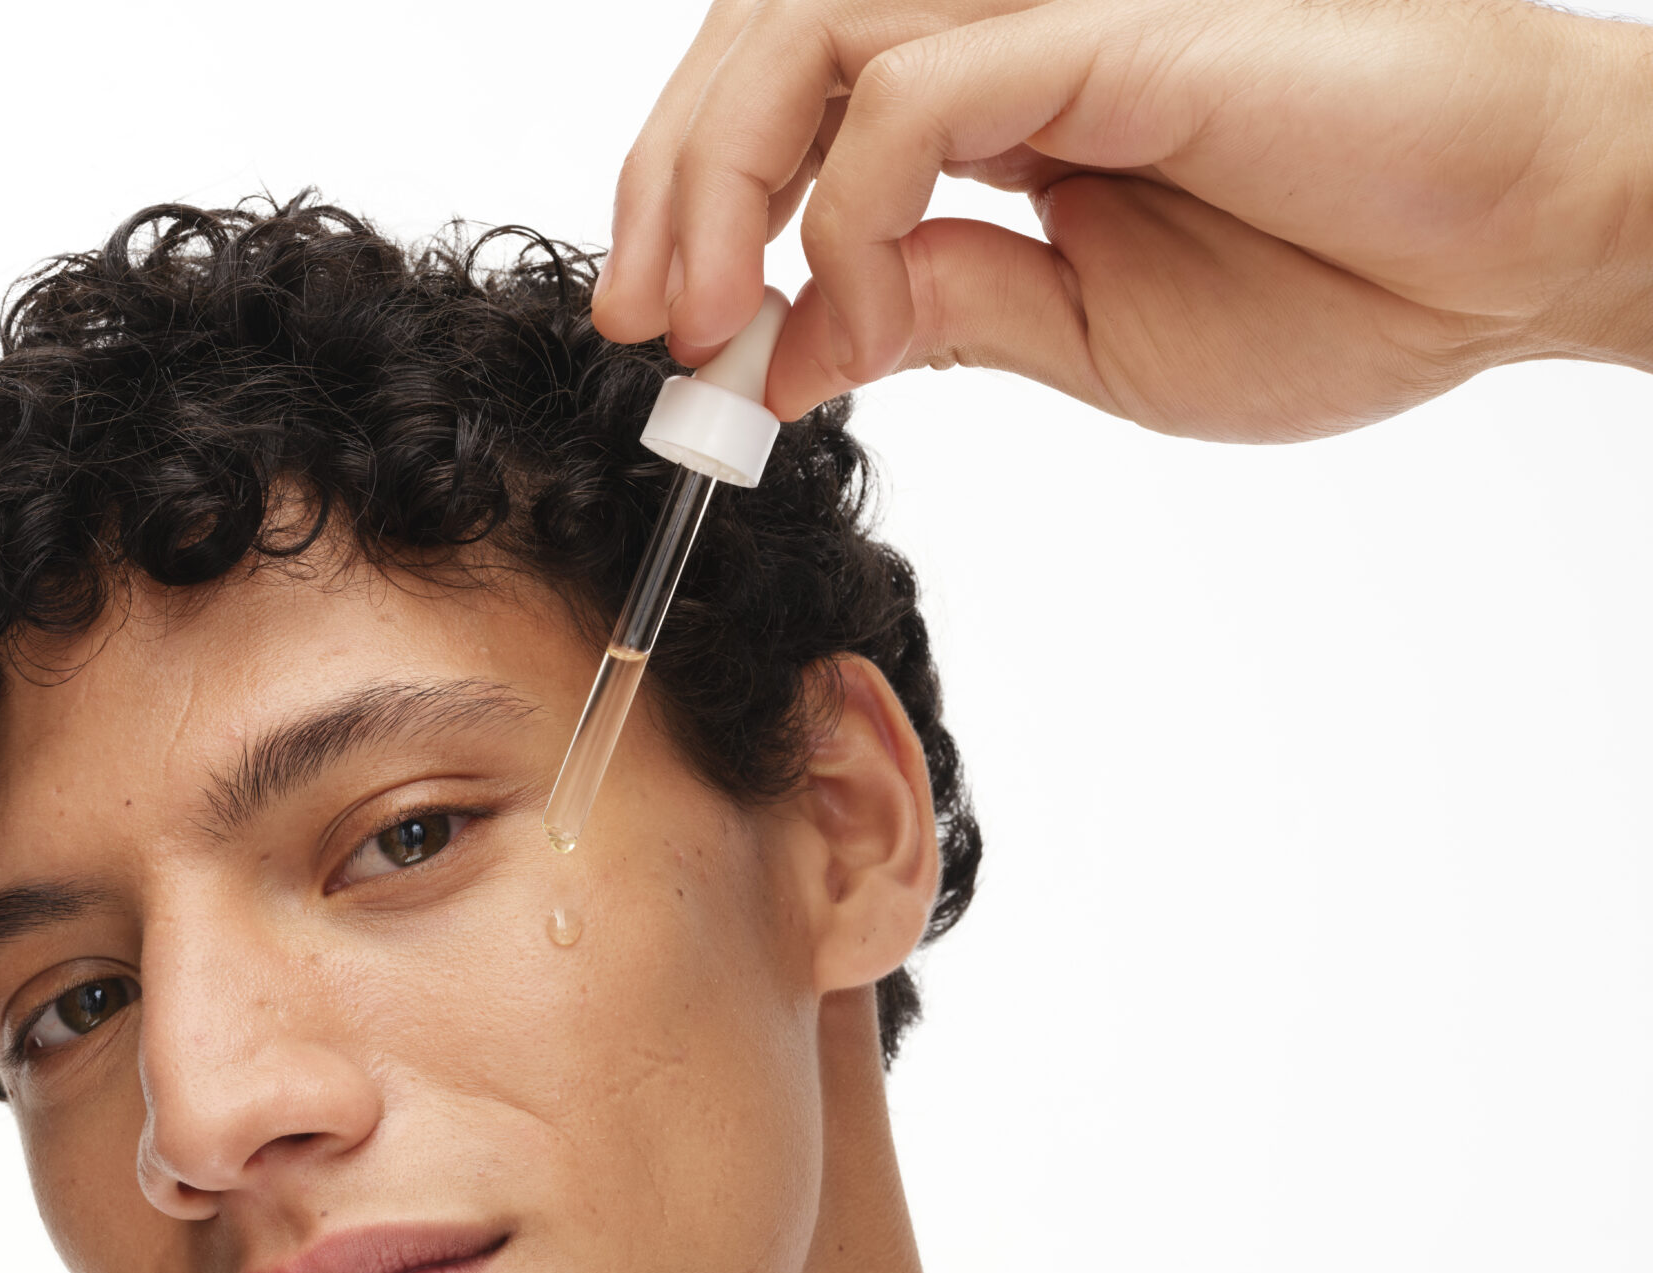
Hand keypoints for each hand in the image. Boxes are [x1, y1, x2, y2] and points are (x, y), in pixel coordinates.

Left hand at [595, 0, 1652, 439]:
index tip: (656, 329)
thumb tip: (777, 349)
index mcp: (993, 83)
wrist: (1518, 248)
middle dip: (665, 183)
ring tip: (701, 322)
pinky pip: (912, 87)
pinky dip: (845, 210)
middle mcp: (1004, 18)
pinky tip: (856, 310)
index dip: (687, 193)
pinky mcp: (1112, 26)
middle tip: (644, 326)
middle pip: (757, 41)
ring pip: (800, 28)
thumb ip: (931, 312)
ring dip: (714, 178)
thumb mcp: (1081, 332)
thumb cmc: (1345, 274)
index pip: (784, 93)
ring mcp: (1056, 6)